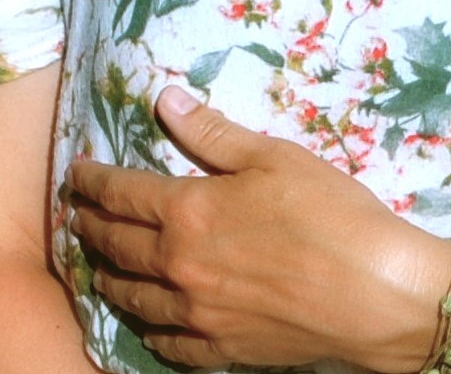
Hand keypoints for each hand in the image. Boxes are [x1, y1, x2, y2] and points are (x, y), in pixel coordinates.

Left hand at [68, 87, 449, 370]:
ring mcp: (194, 314)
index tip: (77, 172)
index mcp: (189, 211)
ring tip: (96, 264)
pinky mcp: (218, 349)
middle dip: (91, 225)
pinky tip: (142, 320)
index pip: (123, 192)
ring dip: (106, 276)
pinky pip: (163, 342)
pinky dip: (143, 327)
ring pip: (130, 297)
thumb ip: (215, 133)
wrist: (373, 293)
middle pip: (116, 244)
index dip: (95, 180)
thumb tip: (166, 101)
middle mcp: (177, 265)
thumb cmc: (330, 212)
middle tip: (77, 215)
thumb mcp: (275, 157)